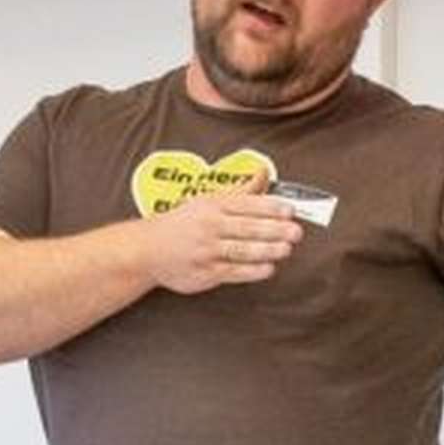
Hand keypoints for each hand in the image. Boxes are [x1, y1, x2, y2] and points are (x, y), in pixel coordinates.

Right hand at [143, 188, 301, 294]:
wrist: (148, 249)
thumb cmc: (183, 223)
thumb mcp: (208, 200)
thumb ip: (241, 191)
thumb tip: (264, 171)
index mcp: (212, 205)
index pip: (246, 204)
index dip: (270, 207)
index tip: (289, 210)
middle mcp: (209, 226)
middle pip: (247, 227)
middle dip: (275, 230)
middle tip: (296, 232)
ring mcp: (206, 250)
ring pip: (242, 250)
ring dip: (267, 250)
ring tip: (286, 249)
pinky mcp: (205, 273)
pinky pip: (234, 272)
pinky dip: (253, 270)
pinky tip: (268, 268)